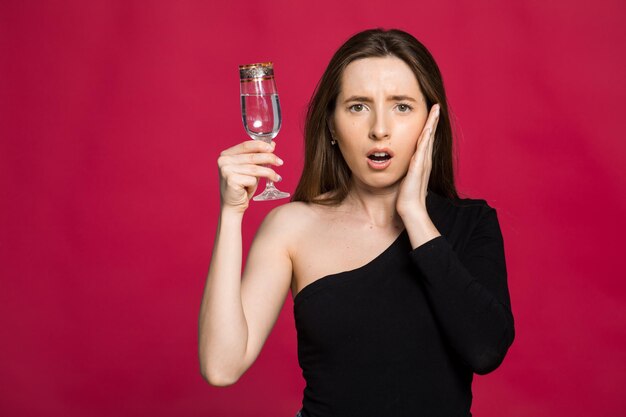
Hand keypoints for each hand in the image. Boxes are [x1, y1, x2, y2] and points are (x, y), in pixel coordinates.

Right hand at [217, 140, 282, 212]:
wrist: (232, 205)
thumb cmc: (242, 187)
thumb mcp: (251, 169)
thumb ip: (259, 156)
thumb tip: (272, 144)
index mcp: (226, 155)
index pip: (246, 145)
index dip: (261, 145)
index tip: (273, 148)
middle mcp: (224, 161)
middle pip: (252, 156)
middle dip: (269, 158)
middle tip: (280, 162)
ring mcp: (226, 170)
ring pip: (255, 169)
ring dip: (269, 173)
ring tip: (276, 177)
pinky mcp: (231, 181)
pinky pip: (251, 180)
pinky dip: (254, 185)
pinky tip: (249, 189)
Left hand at [396, 104, 439, 218]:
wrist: (411, 208)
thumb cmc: (407, 195)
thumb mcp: (407, 178)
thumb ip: (408, 170)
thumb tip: (405, 166)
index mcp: (422, 161)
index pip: (426, 140)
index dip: (429, 127)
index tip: (430, 114)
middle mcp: (425, 160)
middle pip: (430, 135)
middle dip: (433, 120)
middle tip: (436, 106)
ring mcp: (423, 162)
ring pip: (429, 138)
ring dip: (432, 123)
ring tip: (435, 110)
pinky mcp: (418, 166)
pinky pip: (423, 148)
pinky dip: (426, 136)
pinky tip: (428, 127)